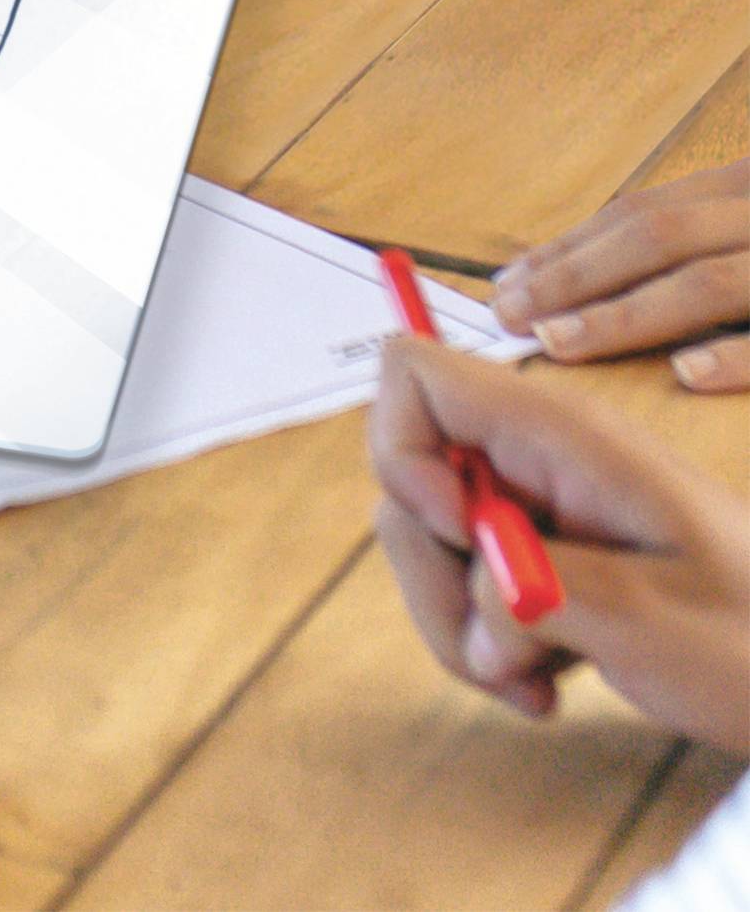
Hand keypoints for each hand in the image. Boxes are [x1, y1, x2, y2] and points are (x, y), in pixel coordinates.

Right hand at [369, 338, 749, 749]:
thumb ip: (539, 588)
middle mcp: (535, 456)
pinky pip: (462, 588)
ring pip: (425, 545)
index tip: (459, 530)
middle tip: (501, 645)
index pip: (415, 374)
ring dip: (459, 626)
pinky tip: (545, 680)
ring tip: (534, 677)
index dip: (403, 450)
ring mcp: (533, 506)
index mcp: (564, 436)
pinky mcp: (536, 556)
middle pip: (404, 480)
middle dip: (430, 575)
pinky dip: (485, 645)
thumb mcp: (651, 620)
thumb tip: (469, 590)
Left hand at [494, 161, 749, 390]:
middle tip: (509, 317)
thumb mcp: (746, 226)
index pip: (641, 215)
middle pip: (659, 237)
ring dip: (624, 316)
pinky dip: (734, 356)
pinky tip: (686, 374)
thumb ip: (695, 239)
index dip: (568, 249)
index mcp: (745, 191)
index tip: (508, 284)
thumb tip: (581, 279)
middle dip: (573, 277)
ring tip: (557, 342)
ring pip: (708, 283)